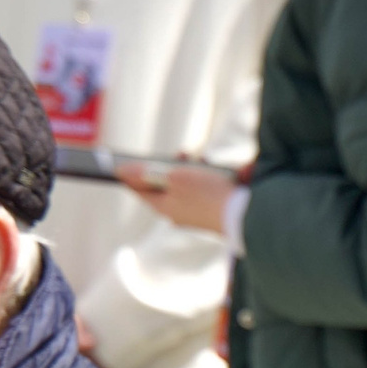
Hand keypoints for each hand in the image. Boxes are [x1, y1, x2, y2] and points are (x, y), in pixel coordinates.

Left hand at [117, 162, 237, 234]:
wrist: (246, 213)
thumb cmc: (209, 195)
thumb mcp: (174, 177)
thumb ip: (145, 173)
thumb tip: (120, 171)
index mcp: (164, 207)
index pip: (139, 190)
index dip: (130, 174)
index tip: (122, 162)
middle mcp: (178, 212)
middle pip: (164, 184)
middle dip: (170, 165)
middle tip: (180, 154)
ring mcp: (196, 212)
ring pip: (186, 185)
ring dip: (191, 169)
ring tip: (204, 161)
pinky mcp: (213, 209)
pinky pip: (203, 189)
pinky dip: (207, 177)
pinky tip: (216, 170)